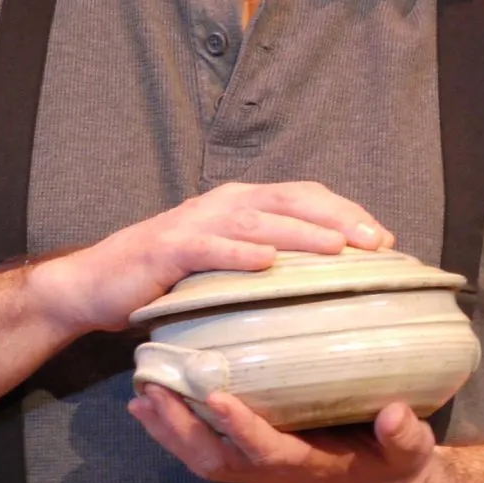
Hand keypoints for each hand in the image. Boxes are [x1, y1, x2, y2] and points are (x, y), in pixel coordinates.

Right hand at [33, 181, 391, 333]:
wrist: (97, 285)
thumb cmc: (168, 281)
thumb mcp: (226, 268)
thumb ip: (266, 266)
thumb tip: (325, 285)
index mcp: (242, 205)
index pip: (305, 197)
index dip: (347, 212)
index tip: (386, 239)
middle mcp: (223, 205)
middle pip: (291, 201)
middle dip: (338, 219)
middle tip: (378, 243)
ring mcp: (195, 223)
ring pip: (258, 221)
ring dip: (300, 233)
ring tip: (337, 249)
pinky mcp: (167, 249)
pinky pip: (209, 247)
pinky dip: (238, 253)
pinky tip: (266, 263)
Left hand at [127, 387, 455, 482]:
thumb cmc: (399, 469)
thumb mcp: (412, 455)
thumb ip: (405, 437)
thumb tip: (395, 415)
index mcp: (311, 467)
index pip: (267, 450)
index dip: (241, 427)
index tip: (216, 395)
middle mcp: (276, 472)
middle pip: (216, 459)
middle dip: (182, 429)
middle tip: (153, 392)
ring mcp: (261, 469)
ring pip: (203, 458)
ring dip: (169, 432)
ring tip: (140, 397)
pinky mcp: (254, 460)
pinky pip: (206, 451)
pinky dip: (176, 432)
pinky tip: (156, 407)